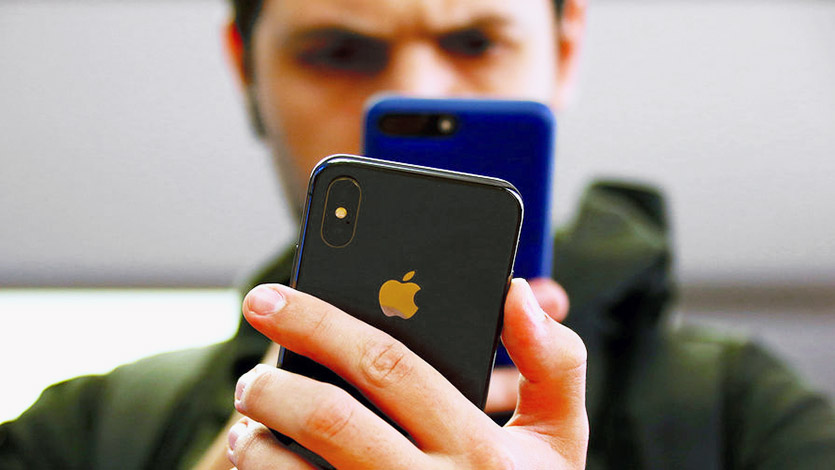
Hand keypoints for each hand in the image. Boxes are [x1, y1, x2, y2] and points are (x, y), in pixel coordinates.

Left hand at [228, 279, 587, 468]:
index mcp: (478, 451)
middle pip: (330, 419)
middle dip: (272, 383)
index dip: (321, 323)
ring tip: (247, 423)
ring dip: (253, 441)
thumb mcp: (559, 440)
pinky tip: (258, 464)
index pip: (390, 366)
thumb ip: (552, 364)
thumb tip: (514, 291)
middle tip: (249, 371)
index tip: (272, 300)